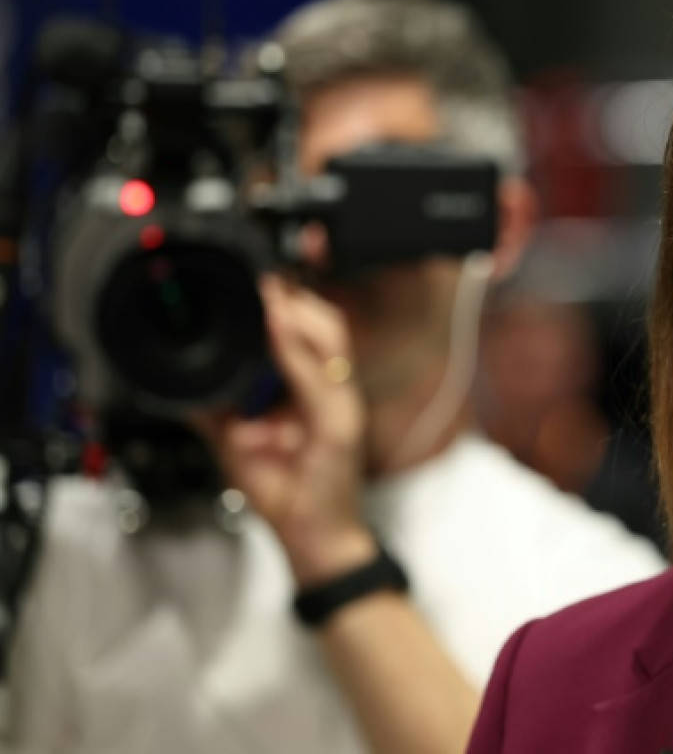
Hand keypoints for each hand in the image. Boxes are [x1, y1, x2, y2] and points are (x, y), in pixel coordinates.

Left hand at [210, 274, 373, 584]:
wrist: (314, 542)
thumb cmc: (290, 498)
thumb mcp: (238, 447)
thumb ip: (217, 414)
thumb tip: (181, 389)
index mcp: (315, 395)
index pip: (313, 337)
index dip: (291, 306)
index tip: (260, 284)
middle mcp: (334, 396)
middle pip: (329, 328)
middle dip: (298, 299)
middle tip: (264, 279)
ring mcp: (342, 409)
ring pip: (332, 343)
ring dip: (300, 315)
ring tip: (271, 295)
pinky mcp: (341, 427)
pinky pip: (320, 380)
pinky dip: (299, 352)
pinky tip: (279, 331)